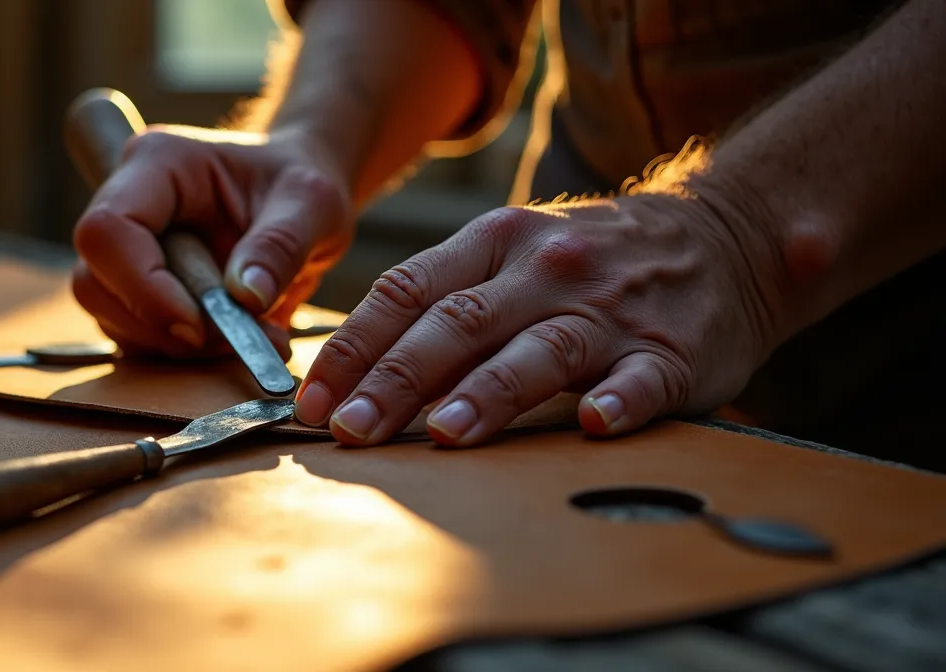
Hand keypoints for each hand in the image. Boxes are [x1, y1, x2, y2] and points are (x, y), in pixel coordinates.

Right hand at [71, 125, 353, 357]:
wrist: (300, 204)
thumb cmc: (302, 186)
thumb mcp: (311, 204)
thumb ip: (281, 244)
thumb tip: (246, 298)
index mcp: (157, 164)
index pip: (108, 230)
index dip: (141, 287)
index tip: (198, 325)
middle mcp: (127, 203)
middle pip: (95, 281)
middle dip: (162, 326)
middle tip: (238, 340)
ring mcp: (126, 251)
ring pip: (110, 316)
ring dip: (176, 347)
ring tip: (255, 338)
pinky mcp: (137, 291)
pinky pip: (136, 336)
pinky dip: (183, 355)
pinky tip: (239, 343)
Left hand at [293, 190, 785, 444]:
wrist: (721, 236)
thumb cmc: (590, 259)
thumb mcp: (511, 250)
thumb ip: (442, 298)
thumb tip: (352, 365)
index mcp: (495, 243)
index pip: (407, 292)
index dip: (354, 346)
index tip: (313, 399)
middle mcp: (545, 270)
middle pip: (458, 324)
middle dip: (397, 378)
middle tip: (353, 430)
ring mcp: (609, 310)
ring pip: (539, 351)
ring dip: (489, 392)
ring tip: (444, 433)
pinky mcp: (672, 351)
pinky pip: (643, 378)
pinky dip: (619, 400)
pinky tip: (593, 423)